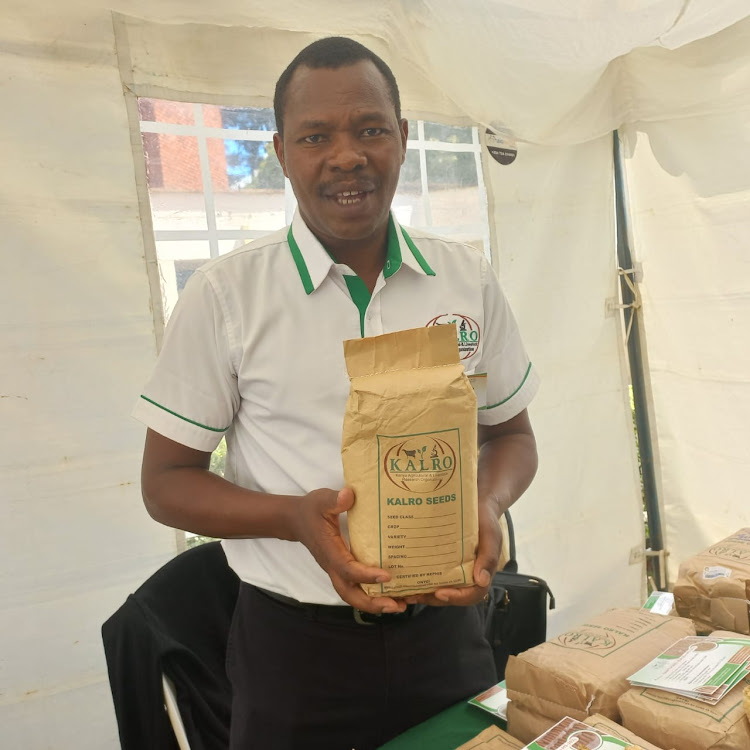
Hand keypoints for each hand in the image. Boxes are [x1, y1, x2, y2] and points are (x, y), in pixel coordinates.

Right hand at [292, 487, 406, 614]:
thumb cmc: (311, 510)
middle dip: (371, 603)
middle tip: (396, 605)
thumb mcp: (320, 500)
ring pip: (352, 594)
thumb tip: (348, 496)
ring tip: (399, 605)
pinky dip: (372, 595)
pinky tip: (391, 593)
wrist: (297, 520)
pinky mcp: (341, 569)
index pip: (347, 568)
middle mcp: (332, 565)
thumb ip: (333, 499)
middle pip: (349, 593)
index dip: (366, 575)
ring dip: (374, 603)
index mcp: (329, 550)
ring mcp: (336, 570)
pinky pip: (355, 587)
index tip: (386, 575)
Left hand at [402, 498, 501, 606]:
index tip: (440, 592)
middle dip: (433, 598)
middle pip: (452, 596)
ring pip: (440, 588)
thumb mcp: (491, 536)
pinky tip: (406, 578)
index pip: (472, 594)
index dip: (456, 597)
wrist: (477, 505)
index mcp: (481, 574)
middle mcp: (467, 576)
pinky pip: (433, 574)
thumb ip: (489, 557)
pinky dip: (421, 579)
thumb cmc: (486, 521)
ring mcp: (454, 570)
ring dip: (424, 593)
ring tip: (406, 593)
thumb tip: (481, 581)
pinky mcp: (443, 562)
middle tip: (415, 595)